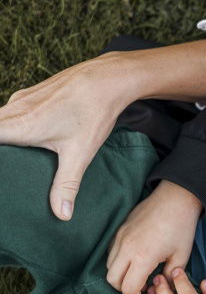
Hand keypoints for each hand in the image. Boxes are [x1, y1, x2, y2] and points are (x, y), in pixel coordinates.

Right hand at [0, 51, 142, 220]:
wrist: (107, 78)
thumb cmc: (93, 113)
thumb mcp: (80, 154)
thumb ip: (67, 185)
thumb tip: (62, 215)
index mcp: (19, 125)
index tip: (2, 165)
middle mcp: (14, 109)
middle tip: (7, 167)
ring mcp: (20, 99)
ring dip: (2, 136)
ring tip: (10, 158)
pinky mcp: (29, 95)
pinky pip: (9, 111)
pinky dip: (8, 125)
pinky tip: (20, 139)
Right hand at [107, 180, 203, 293]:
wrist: (176, 198)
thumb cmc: (182, 228)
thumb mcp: (181, 256)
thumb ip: (169, 277)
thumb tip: (160, 289)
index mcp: (143, 257)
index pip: (128, 288)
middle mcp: (126, 248)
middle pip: (113, 280)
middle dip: (124, 290)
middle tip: (140, 291)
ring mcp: (120, 238)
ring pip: (109, 266)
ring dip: (120, 276)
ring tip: (138, 276)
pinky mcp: (118, 230)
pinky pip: (110, 253)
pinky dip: (117, 262)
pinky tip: (134, 261)